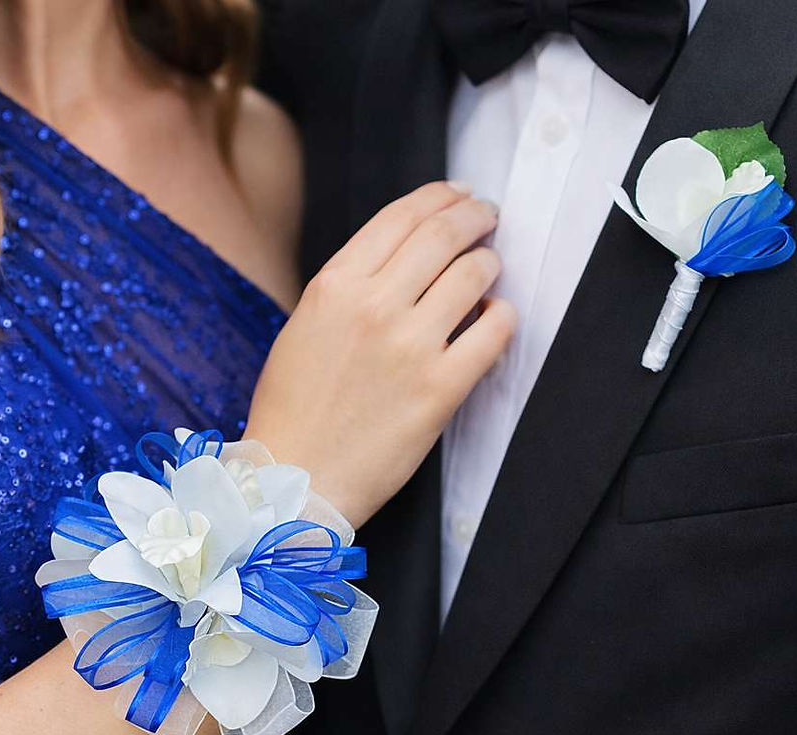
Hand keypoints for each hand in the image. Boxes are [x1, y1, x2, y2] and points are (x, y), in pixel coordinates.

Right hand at [245, 181, 515, 527]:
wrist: (295, 477)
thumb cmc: (293, 408)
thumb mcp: (304, 327)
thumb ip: (349, 288)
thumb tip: (405, 260)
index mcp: (334, 286)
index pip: (402, 217)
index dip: (441, 197)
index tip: (460, 196)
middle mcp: (373, 306)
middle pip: (443, 235)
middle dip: (475, 217)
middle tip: (487, 218)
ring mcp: (410, 346)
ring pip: (473, 275)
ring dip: (489, 264)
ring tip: (488, 271)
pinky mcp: (440, 389)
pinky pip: (493, 333)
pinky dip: (503, 316)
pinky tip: (496, 318)